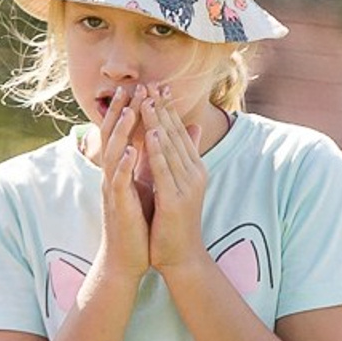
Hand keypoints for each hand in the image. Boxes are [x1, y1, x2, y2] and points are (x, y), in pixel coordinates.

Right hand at [94, 85, 149, 276]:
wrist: (127, 258)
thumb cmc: (137, 223)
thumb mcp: (147, 186)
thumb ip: (152, 161)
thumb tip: (162, 137)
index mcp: (121, 170)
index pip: (124, 133)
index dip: (132, 110)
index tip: (142, 87)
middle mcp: (113, 175)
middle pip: (113, 136)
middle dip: (121, 111)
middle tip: (130, 86)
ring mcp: (113, 189)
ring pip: (112, 153)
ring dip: (121, 132)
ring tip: (129, 109)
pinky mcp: (118, 205)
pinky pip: (118, 181)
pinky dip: (123, 165)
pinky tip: (129, 151)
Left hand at [141, 88, 208, 269]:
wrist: (181, 258)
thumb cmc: (176, 224)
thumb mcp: (179, 186)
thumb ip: (181, 158)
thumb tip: (188, 130)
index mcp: (194, 169)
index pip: (180, 132)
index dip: (168, 109)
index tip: (157, 86)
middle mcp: (194, 173)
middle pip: (176, 134)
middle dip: (162, 108)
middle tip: (151, 83)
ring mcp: (187, 186)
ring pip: (170, 147)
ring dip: (158, 121)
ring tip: (147, 99)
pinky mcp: (176, 200)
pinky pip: (165, 169)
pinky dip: (158, 150)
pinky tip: (151, 133)